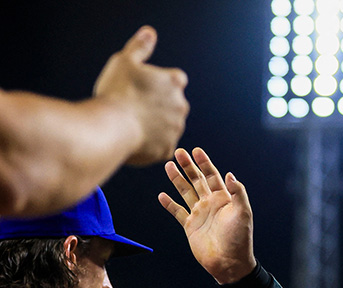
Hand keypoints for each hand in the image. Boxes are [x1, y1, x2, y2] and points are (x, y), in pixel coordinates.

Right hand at [93, 26, 188, 165]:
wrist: (112, 126)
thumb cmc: (117, 91)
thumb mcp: (125, 61)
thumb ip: (140, 47)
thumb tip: (150, 33)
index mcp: (174, 82)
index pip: (175, 79)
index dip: (159, 83)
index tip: (143, 87)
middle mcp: (181, 106)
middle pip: (171, 104)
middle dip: (157, 105)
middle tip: (133, 105)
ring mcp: (175, 129)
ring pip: (166, 126)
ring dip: (153, 124)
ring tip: (130, 122)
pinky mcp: (167, 149)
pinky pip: (159, 146)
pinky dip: (149, 144)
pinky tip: (133, 139)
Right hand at [158, 147, 255, 283]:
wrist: (229, 262)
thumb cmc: (239, 238)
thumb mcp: (243, 213)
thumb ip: (238, 193)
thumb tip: (229, 174)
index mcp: (224, 199)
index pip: (212, 176)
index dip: (205, 163)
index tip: (196, 151)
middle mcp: (211, 204)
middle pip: (197, 180)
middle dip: (188, 166)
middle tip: (178, 152)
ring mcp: (199, 214)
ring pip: (185, 192)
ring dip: (177, 180)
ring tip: (168, 166)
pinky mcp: (190, 226)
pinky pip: (177, 212)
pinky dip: (169, 204)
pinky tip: (162, 195)